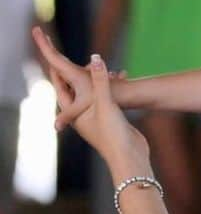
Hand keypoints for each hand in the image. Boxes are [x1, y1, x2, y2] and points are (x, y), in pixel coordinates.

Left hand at [55, 53, 148, 173]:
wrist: (130, 157)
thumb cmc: (112, 134)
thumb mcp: (105, 103)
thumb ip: (100, 80)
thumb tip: (96, 57)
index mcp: (73, 113)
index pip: (61, 87)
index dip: (59, 72)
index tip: (57, 56)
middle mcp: (82, 116)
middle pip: (77, 90)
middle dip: (81, 75)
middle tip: (83, 60)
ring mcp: (96, 119)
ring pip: (93, 95)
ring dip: (99, 82)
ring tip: (105, 69)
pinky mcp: (110, 121)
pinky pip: (107, 101)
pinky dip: (112, 91)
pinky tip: (120, 85)